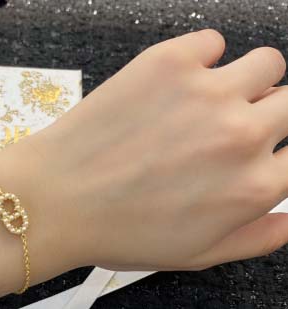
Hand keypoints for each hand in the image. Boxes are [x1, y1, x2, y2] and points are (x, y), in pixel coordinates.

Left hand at [25, 29, 287, 271]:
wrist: (56, 200)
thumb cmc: (116, 231)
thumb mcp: (193, 255)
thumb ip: (255, 238)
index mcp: (251, 188)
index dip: (281, 154)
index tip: (265, 151)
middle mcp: (241, 136)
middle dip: (272, 116)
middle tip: (234, 128)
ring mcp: (207, 92)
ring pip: (267, 64)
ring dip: (249, 80)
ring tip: (212, 101)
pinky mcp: (169, 61)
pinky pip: (212, 41)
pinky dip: (202, 58)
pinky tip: (177, 83)